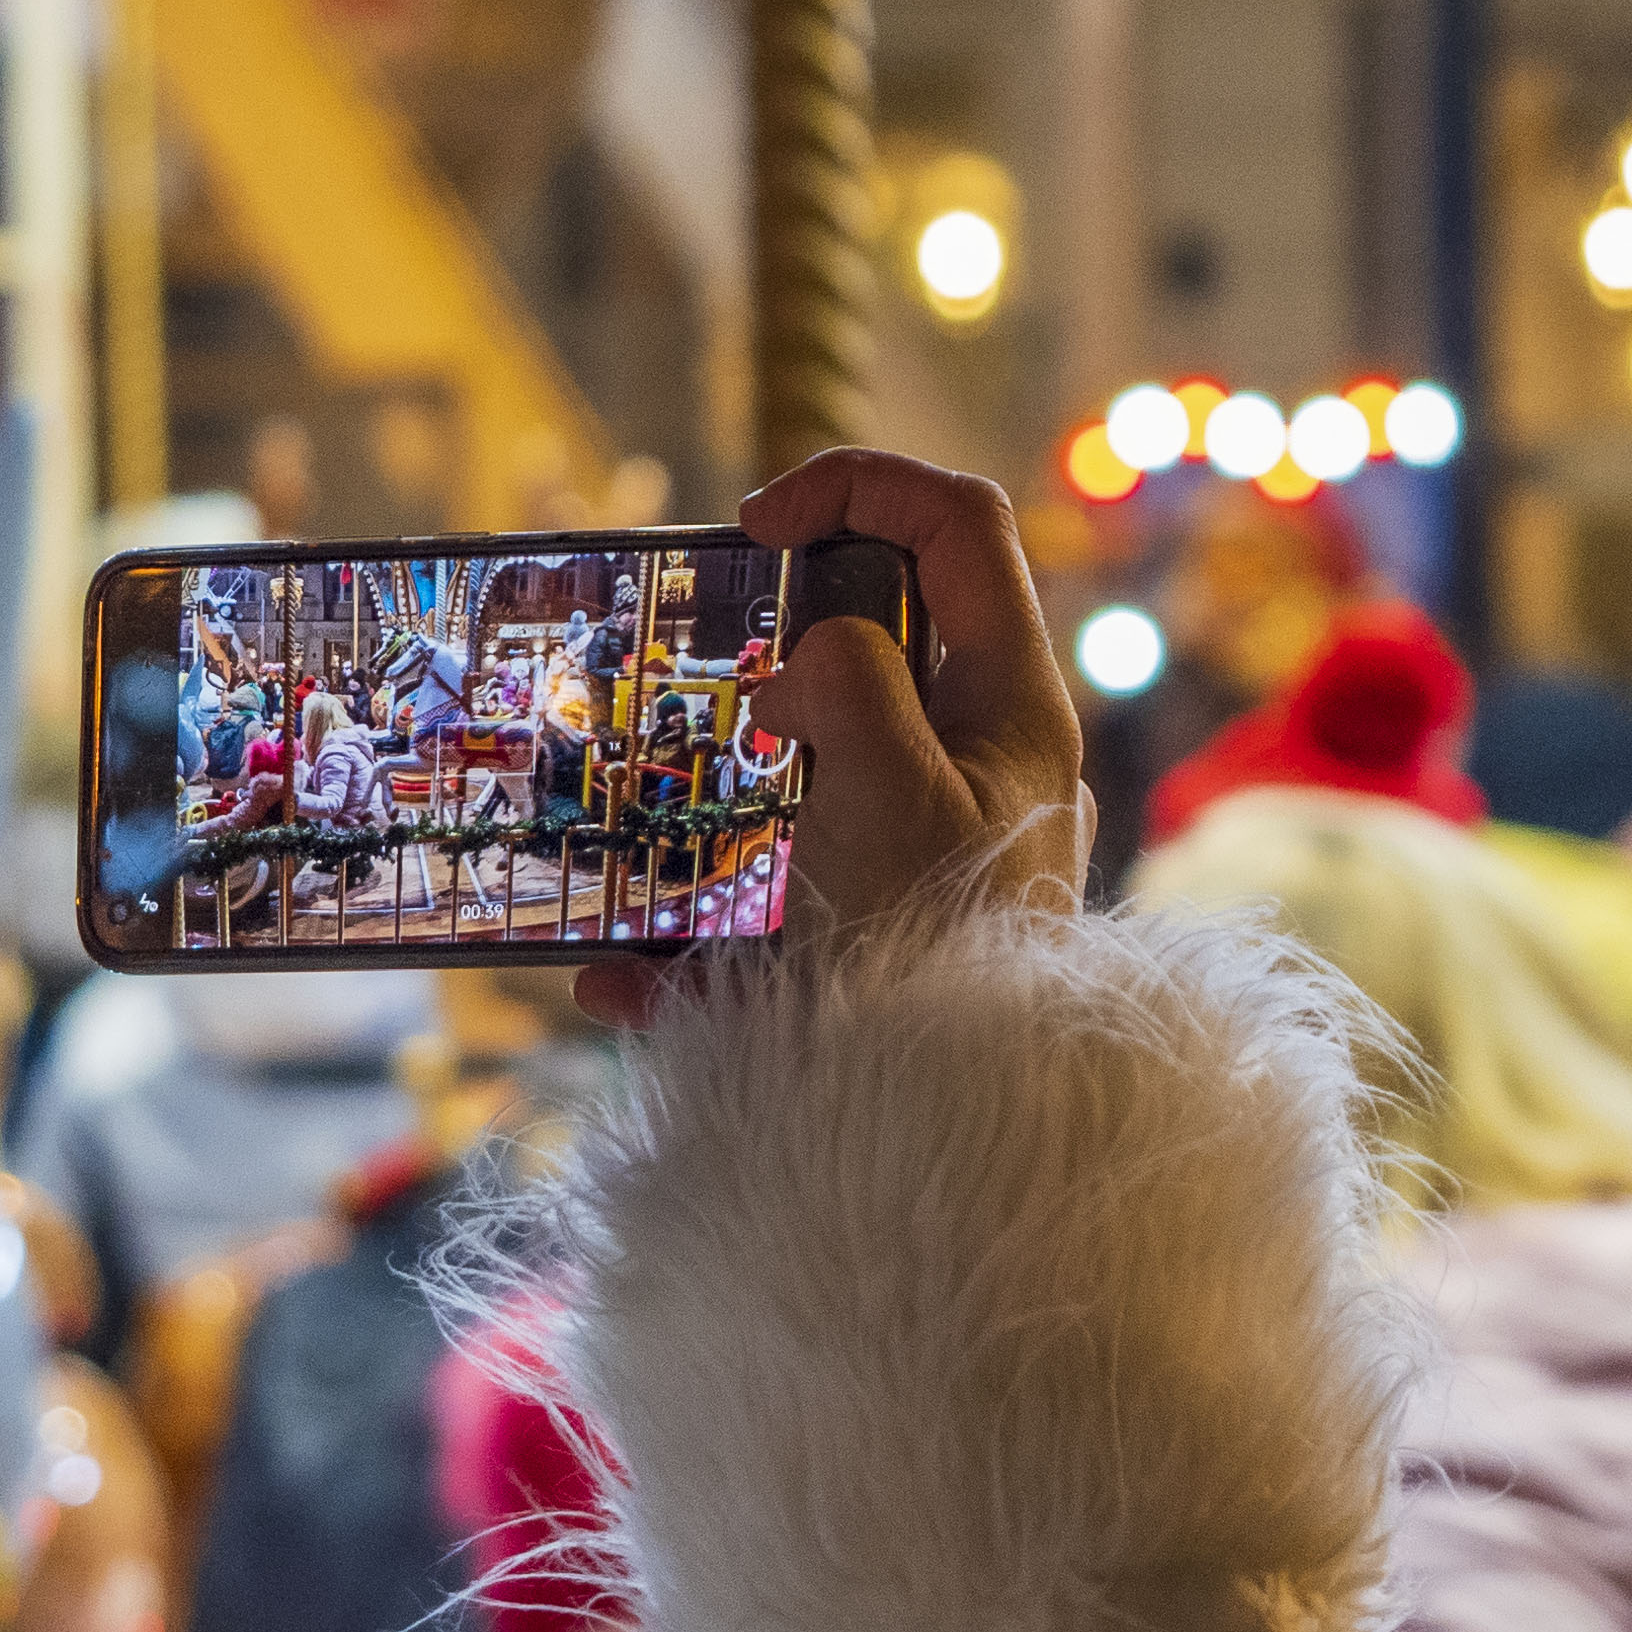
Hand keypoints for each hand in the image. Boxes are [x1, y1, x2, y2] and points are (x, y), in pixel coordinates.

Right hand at [573, 451, 1086, 1029]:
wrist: (958, 1145)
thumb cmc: (949, 959)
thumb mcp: (897, 795)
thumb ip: (850, 686)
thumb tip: (796, 672)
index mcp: (1011, 705)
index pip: (957, 525)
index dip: (858, 485)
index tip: (752, 530)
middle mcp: (975, 765)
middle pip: (871, 642)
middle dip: (762, 649)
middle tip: (688, 679)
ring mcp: (919, 852)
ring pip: (798, 776)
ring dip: (706, 798)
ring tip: (633, 831)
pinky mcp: (862, 938)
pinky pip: (759, 912)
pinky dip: (685, 940)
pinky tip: (620, 982)